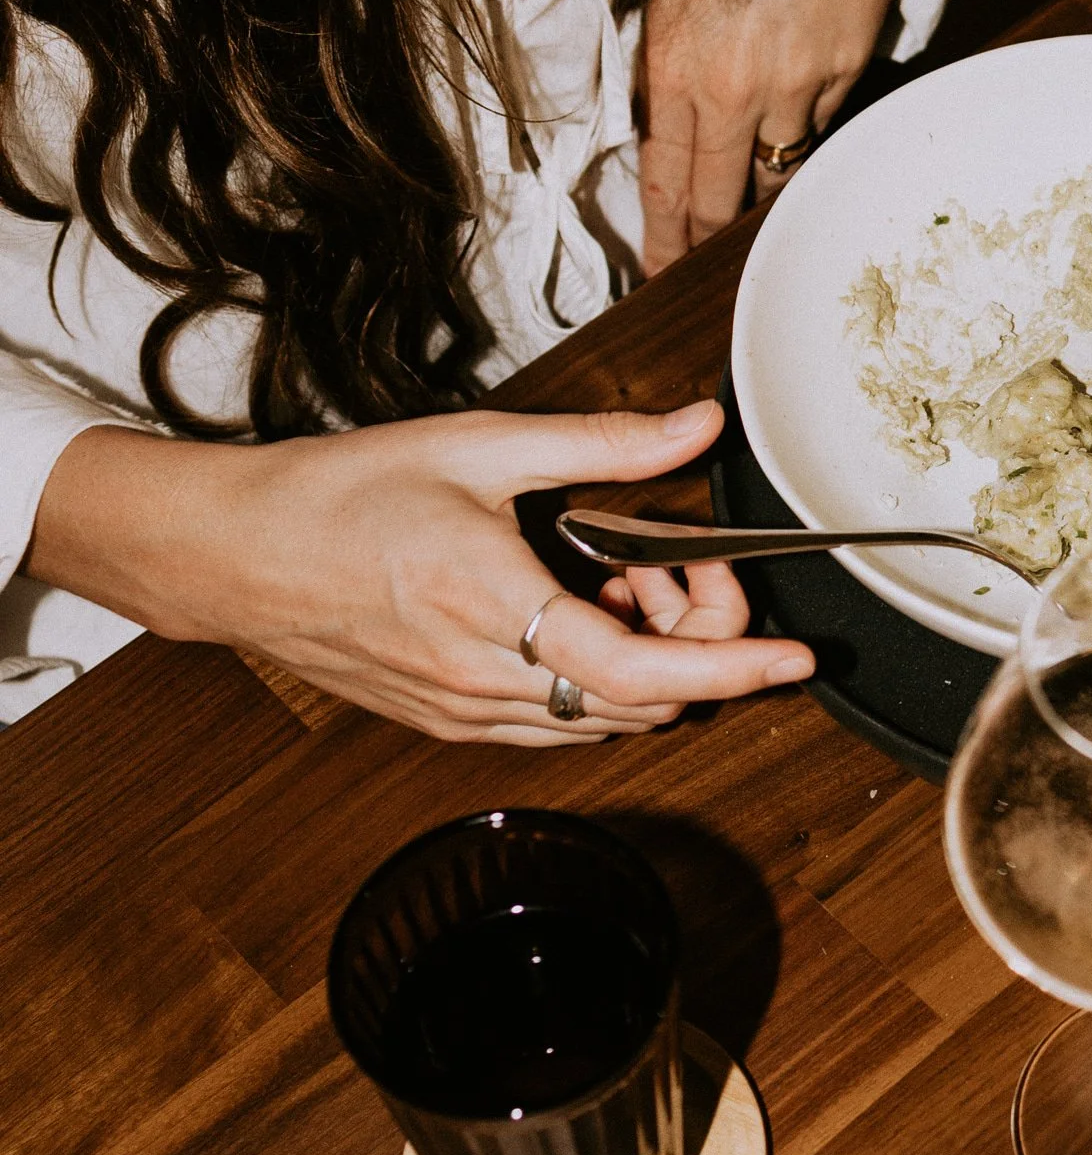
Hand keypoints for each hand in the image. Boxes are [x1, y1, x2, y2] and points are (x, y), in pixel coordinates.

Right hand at [27, 398, 814, 742]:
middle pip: (641, 703)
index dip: (736, 669)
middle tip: (674, 564)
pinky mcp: (444, 722)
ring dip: (641, 663)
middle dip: (693, 643)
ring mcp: (462, 713)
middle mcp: (483, 683)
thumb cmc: (338, 495)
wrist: (233, 554)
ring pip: (601, 722)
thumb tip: (695, 428)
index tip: (797, 658)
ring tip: (614, 577)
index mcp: (496, 610)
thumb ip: (601, 446)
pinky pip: (552, 725)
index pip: (647, 671)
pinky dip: (592, 680)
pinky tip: (572, 611)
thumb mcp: (481, 447)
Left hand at [637, 0, 900, 272]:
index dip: (662, 241)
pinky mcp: (851, 67)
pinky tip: (801, 107)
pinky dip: (809, 126)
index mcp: (677, 64)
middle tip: (702, 270)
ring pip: (780, 168)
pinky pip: (825, 122)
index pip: (665, 184)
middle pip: (722, 201)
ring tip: (756, 193)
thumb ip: (664, 57)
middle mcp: (737, 89)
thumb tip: (665, 119)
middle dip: (709, 242)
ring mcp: (801, 84)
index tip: (658, 273)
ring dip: (765, 182)